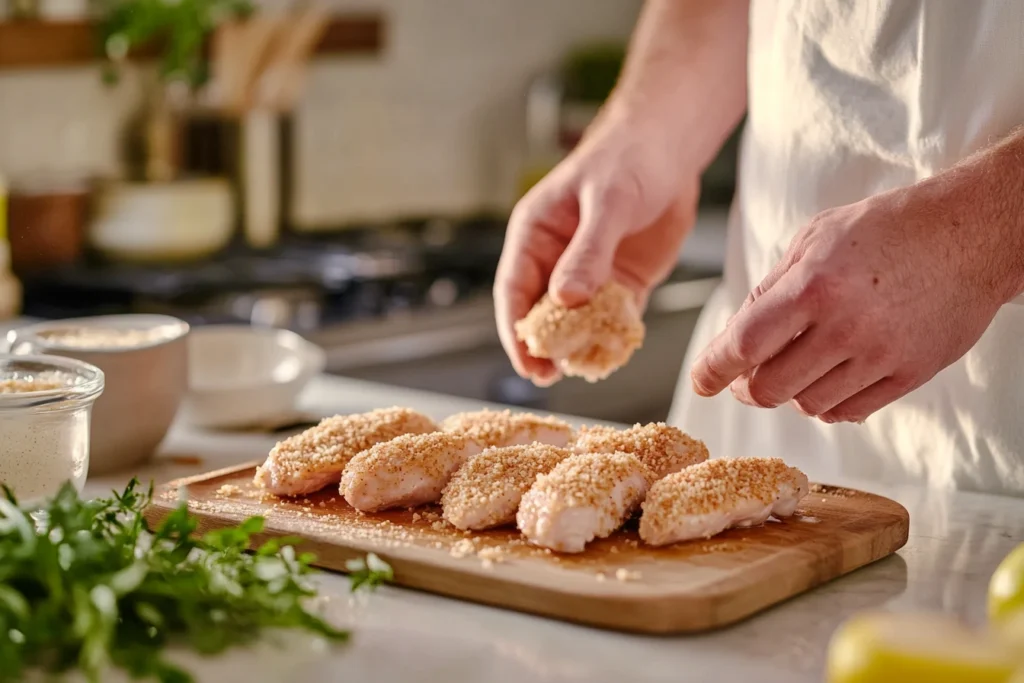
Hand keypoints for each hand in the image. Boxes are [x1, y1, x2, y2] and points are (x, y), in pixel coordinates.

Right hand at [494, 111, 699, 385]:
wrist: (670, 146)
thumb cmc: (628, 159)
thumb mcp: (608, 203)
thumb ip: (588, 252)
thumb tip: (565, 299)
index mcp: (536, 235)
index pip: (514, 290)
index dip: (516, 329)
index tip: (526, 361)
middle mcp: (556, 259)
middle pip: (540, 312)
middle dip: (543, 346)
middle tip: (550, 376)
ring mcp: (589, 273)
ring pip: (576, 321)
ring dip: (578, 346)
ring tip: (586, 368)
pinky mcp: (622, 281)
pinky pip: (612, 318)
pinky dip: (613, 337)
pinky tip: (615, 353)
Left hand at [689, 183, 1012, 422]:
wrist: (970, 232)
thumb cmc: (886, 228)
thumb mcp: (814, 237)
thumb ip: (771, 287)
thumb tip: (735, 335)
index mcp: (812, 285)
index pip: (742, 344)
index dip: (712, 369)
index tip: (701, 382)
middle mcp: (844, 326)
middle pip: (769, 388)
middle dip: (746, 387)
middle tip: (744, 377)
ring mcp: (880, 355)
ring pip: (807, 404)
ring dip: (790, 392)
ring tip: (796, 364)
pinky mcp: (909, 374)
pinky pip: (849, 412)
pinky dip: (827, 402)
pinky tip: (829, 376)